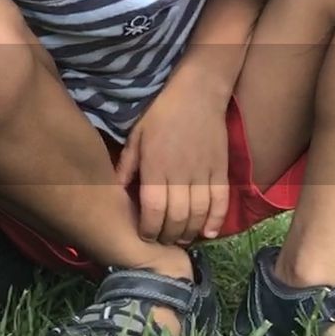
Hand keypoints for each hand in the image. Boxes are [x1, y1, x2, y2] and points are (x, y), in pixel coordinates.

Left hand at [115, 79, 229, 245]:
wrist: (197, 93)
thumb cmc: (161, 113)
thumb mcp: (136, 136)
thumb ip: (127, 165)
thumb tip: (113, 189)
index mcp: (156, 166)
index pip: (153, 208)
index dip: (149, 228)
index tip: (144, 236)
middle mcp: (180, 173)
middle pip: (176, 216)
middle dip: (168, 236)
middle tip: (162, 242)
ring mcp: (203, 172)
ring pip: (198, 213)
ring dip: (189, 232)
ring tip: (181, 239)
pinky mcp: (221, 169)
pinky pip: (220, 200)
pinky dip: (216, 220)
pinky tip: (208, 233)